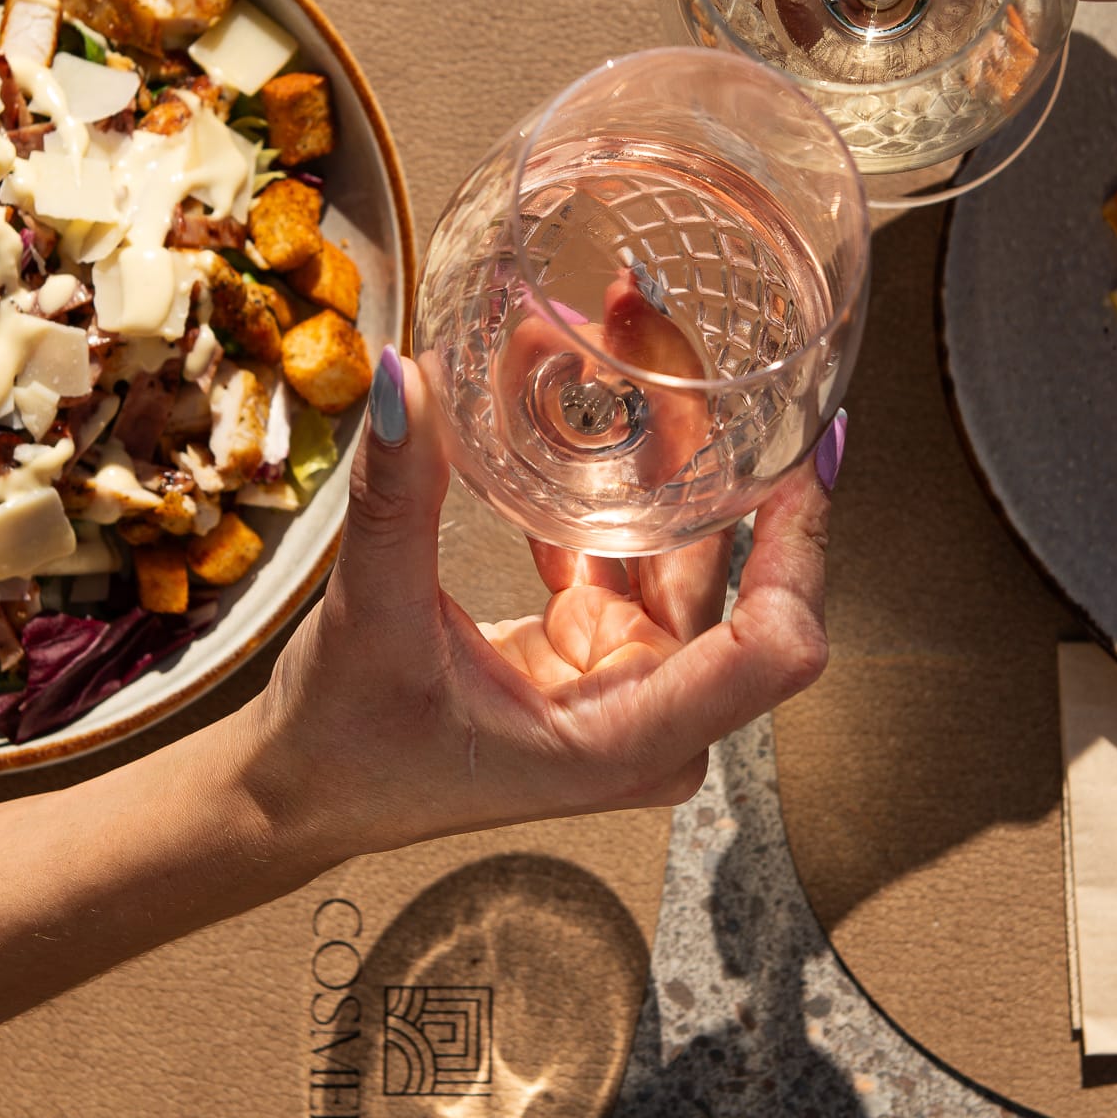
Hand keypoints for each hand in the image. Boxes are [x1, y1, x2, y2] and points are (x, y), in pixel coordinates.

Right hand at [243, 348, 840, 860]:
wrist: (305, 789)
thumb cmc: (347, 744)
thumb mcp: (374, 617)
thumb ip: (396, 500)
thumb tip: (405, 379)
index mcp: (625, 738)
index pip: (774, 648)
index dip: (805, 543)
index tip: (811, 440)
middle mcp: (648, 715)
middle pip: (728, 568)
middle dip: (704, 441)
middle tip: (660, 327)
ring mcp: (625, 684)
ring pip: (677, 546)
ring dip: (651, 445)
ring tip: (617, 334)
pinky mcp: (593, 653)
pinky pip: (627, 550)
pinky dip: (604, 480)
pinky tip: (577, 400)